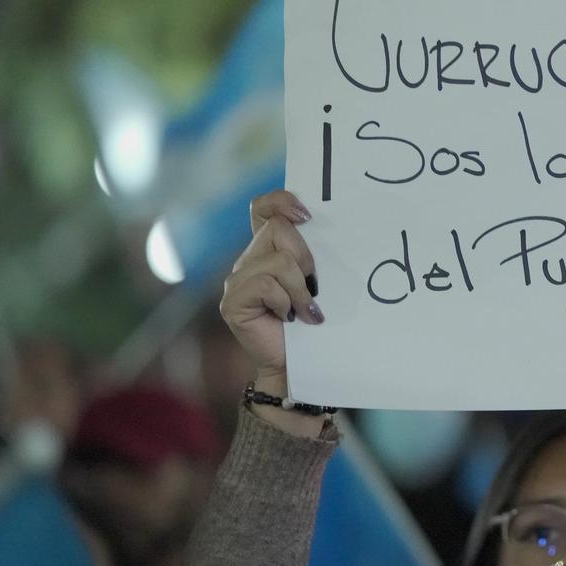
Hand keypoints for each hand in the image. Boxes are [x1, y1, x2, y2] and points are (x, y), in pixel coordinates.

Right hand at [218, 189, 319, 390]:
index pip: (262, 207)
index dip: (281, 201)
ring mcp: (237, 280)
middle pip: (277, 229)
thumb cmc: (312, 323)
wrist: (298, 365)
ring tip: (306, 310)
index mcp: (267, 249)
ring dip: (300, 288)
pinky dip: (286, 301)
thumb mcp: (317, 282)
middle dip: (305, 256)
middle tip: (315, 287)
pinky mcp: (233, 302)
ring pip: (277, 260)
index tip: (307, 215)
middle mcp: (248, 259)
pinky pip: (266, 285)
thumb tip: (332, 230)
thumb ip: (313, 255)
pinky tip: (290, 318)